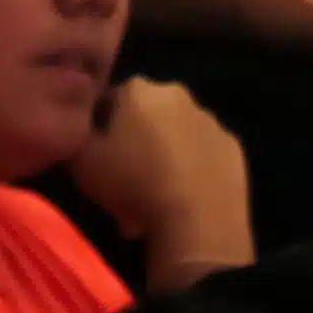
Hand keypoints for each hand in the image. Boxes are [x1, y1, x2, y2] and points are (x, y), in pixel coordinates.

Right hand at [72, 75, 253, 266]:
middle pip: (146, 119)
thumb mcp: (82, 161)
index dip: (99, 132)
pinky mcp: (235, 149)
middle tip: (125, 186)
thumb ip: (77, 134)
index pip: (108, 102)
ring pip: (175, 138)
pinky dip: (192, 172)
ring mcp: (212, 121)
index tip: (98, 161)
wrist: (198, 223)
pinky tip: (184, 201)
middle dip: (135, 147)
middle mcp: (178, 95)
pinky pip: (203, 157)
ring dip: (163, 161)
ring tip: (153, 201)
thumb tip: (86, 128)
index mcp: (138, 89)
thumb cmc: (133, 184)